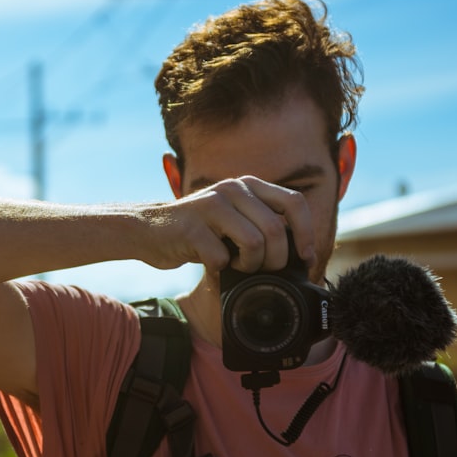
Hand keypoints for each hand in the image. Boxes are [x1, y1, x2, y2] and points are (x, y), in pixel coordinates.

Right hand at [139, 176, 315, 274]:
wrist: (149, 230)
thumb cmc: (200, 232)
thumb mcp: (234, 218)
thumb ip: (262, 224)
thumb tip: (303, 254)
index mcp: (248, 185)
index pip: (294, 202)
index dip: (306, 233)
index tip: (305, 258)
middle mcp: (232, 188)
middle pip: (275, 229)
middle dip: (276, 260)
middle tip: (264, 270)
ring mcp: (210, 205)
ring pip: (254, 242)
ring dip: (250, 265)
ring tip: (238, 266)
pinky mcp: (191, 227)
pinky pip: (223, 258)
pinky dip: (222, 270)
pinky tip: (213, 266)